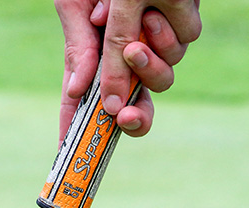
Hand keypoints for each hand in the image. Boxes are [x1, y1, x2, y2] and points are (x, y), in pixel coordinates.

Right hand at [56, 0, 200, 143]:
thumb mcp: (74, 9)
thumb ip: (78, 48)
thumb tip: (76, 92)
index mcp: (93, 59)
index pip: (82, 103)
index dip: (77, 129)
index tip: (71, 152)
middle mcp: (124, 60)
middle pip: (135, 107)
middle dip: (134, 119)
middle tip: (126, 117)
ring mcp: (153, 48)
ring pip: (161, 79)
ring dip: (149, 69)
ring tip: (135, 47)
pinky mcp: (176, 29)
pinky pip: (178, 46)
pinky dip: (163, 37)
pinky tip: (151, 15)